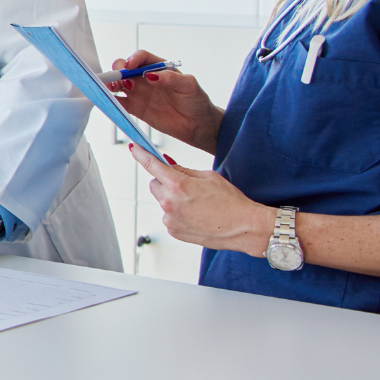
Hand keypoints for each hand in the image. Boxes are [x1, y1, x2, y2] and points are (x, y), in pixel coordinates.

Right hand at [107, 48, 221, 152]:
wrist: (198, 125)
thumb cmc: (196, 101)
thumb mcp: (189, 85)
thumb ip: (170, 78)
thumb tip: (150, 75)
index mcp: (158, 68)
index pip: (141, 57)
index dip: (133, 59)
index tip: (130, 66)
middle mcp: (145, 78)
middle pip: (124, 69)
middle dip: (117, 71)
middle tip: (120, 80)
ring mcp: (139, 93)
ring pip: (118, 84)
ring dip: (111, 84)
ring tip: (112, 88)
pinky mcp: (135, 108)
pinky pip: (120, 102)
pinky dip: (112, 101)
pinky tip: (110, 101)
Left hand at [129, 144, 271, 252]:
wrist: (244, 227)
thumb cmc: (231, 202)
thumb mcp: (209, 177)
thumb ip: (184, 170)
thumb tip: (167, 164)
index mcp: (178, 185)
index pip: (151, 164)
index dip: (141, 154)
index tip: (135, 148)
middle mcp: (169, 203)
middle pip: (154, 184)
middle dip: (165, 181)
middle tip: (185, 185)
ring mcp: (170, 219)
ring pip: (162, 201)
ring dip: (172, 199)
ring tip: (196, 204)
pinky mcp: (173, 230)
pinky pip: (169, 216)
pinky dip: (177, 213)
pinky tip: (196, 215)